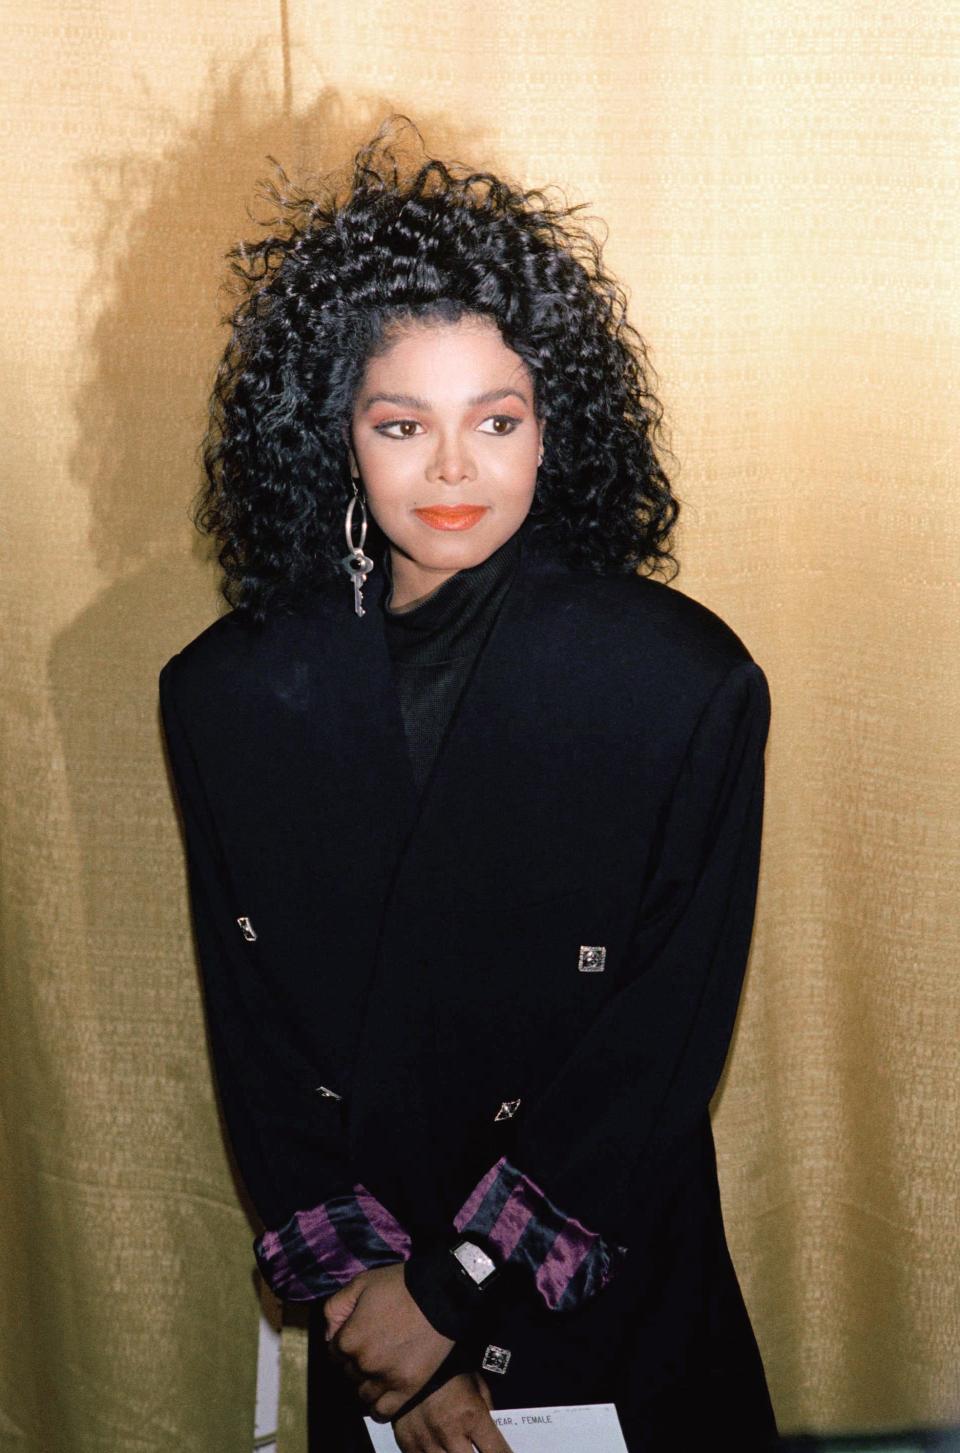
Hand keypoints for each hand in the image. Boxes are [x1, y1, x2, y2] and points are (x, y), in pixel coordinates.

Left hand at [323, 1263, 454, 1419]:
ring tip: (381, 1367)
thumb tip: (329, 1334)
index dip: (345, 1342)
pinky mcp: (407, 1389)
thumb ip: (335, 1307)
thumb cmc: (400, 1286)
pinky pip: (382, 1412)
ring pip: (363, 1393)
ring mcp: (386, 1379)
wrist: (441, 1294)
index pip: (333, 1352)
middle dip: (357, 1361)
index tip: (359, 1334)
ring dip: (368, 1382)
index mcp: (350, 1339)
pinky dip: (378, 1407)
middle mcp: (364, 1363)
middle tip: (375, 1346)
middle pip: (348, 1373)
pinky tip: (384, 1393)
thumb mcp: (360, 1283)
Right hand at [393, 1373, 513, 1452]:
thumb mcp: (476, 1383)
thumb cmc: (447, 1367)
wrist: (408, 1356)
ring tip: (458, 1446)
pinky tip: (438, 1446)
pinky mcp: (407, 1443)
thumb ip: (487, 1410)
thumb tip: (495, 1432)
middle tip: (476, 1448)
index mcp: (471, 1415)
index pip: (497, 1452)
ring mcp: (427, 1441)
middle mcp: (450, 1432)